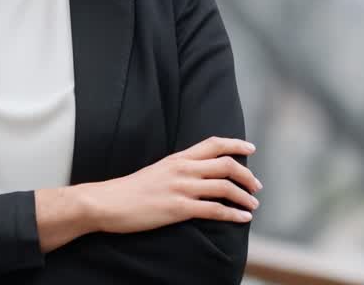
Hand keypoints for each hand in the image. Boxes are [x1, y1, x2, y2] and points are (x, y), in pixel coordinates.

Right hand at [80, 136, 260, 233]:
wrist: (107, 202)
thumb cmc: (130, 190)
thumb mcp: (156, 171)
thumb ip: (178, 169)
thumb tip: (197, 174)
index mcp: (177, 158)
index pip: (213, 144)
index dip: (236, 144)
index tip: (251, 148)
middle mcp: (182, 169)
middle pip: (226, 165)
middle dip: (247, 175)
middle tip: (256, 186)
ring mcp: (180, 188)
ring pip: (224, 187)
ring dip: (245, 197)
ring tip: (253, 205)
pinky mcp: (178, 208)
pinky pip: (214, 210)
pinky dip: (233, 214)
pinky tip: (243, 218)